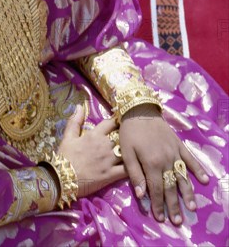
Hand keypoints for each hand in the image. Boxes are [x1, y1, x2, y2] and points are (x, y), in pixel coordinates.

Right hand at [58, 105, 127, 197]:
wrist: (62, 178)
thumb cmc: (64, 157)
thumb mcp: (68, 136)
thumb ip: (75, 121)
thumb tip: (80, 105)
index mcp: (95, 134)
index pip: (111, 123)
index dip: (117, 122)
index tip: (121, 122)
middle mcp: (105, 145)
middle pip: (121, 137)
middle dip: (125, 137)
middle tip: (130, 138)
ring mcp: (109, 160)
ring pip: (126, 152)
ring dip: (131, 151)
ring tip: (135, 151)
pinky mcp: (111, 175)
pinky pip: (127, 170)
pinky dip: (133, 168)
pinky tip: (136, 166)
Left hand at [119, 104, 208, 224]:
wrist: (139, 109)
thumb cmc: (129, 132)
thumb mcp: (126, 153)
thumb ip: (134, 174)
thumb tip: (141, 195)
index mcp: (151, 163)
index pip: (157, 190)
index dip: (158, 205)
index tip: (160, 218)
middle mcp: (166, 160)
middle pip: (171, 187)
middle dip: (174, 205)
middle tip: (178, 221)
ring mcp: (175, 152)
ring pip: (183, 176)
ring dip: (188, 193)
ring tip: (192, 207)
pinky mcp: (179, 144)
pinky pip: (190, 159)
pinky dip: (198, 170)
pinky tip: (204, 180)